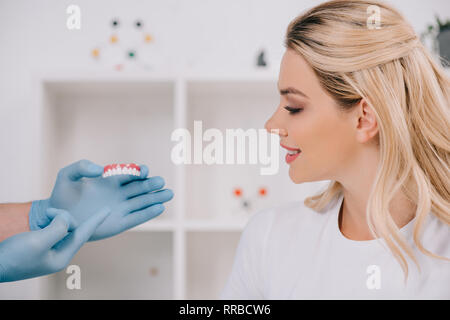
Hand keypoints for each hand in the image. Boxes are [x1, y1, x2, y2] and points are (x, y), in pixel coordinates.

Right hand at [0, 207, 109, 281]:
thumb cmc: (12, 257)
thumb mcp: (39, 241)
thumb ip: (58, 228)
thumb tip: (67, 220)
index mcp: (61, 257)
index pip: (83, 234)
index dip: (95, 220)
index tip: (108, 210)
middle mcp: (57, 255)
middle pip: (71, 229)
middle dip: (63, 217)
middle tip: (49, 213)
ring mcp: (48, 251)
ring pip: (59, 227)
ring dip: (54, 219)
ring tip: (41, 222)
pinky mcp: (38, 246)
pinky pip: (50, 230)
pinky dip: (49, 222)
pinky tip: (44, 221)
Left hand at [29, 159, 173, 240]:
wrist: (56, 218)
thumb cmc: (62, 195)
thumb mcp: (67, 175)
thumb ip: (81, 166)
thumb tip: (100, 169)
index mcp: (110, 181)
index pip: (129, 174)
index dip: (138, 172)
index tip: (144, 170)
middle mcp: (118, 194)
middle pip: (140, 188)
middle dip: (152, 184)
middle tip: (161, 182)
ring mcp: (120, 209)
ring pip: (142, 202)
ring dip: (156, 198)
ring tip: (169, 194)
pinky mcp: (119, 224)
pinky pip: (136, 218)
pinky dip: (148, 214)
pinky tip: (160, 208)